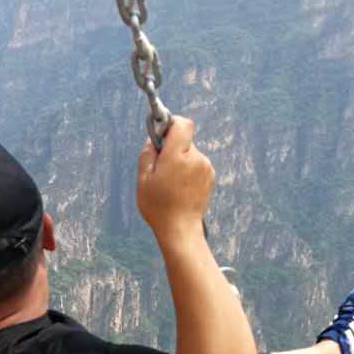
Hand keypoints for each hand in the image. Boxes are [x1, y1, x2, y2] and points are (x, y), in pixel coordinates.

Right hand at [136, 116, 214, 241]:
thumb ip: (147, 154)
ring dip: (180, 161)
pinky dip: (188, 171)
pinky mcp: (210, 176)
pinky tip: (180, 188)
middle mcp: (195, 158)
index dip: (172, 124)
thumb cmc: (158, 207)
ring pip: (190, 153)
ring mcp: (205, 167)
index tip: (162, 134)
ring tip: (170, 183)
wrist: (180, 229)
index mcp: (177, 156)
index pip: (182, 124)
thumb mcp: (143, 180)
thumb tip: (153, 139)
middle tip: (160, 169)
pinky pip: (197, 164)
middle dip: (172, 148)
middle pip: (184, 140)